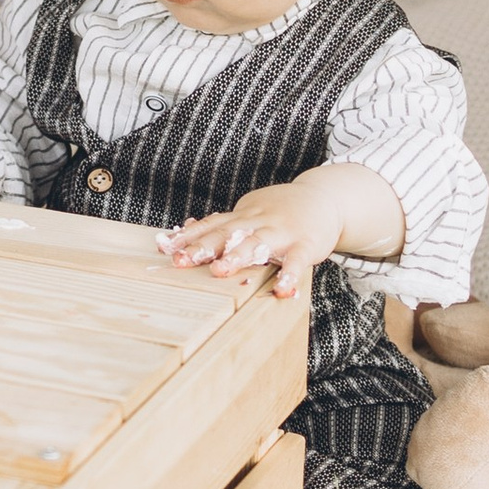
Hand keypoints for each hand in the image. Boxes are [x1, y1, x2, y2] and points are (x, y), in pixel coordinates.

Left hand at [160, 161, 402, 296]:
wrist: (324, 198)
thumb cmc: (281, 210)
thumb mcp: (250, 211)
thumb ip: (222, 223)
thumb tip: (187, 228)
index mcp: (243, 216)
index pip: (211, 225)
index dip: (189, 236)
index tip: (164, 247)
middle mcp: (258, 221)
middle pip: (227, 233)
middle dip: (204, 247)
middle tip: (181, 260)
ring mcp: (282, 232)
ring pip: (257, 243)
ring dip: (239, 256)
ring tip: (220, 271)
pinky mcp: (305, 245)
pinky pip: (296, 262)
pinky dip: (289, 275)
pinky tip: (281, 290)